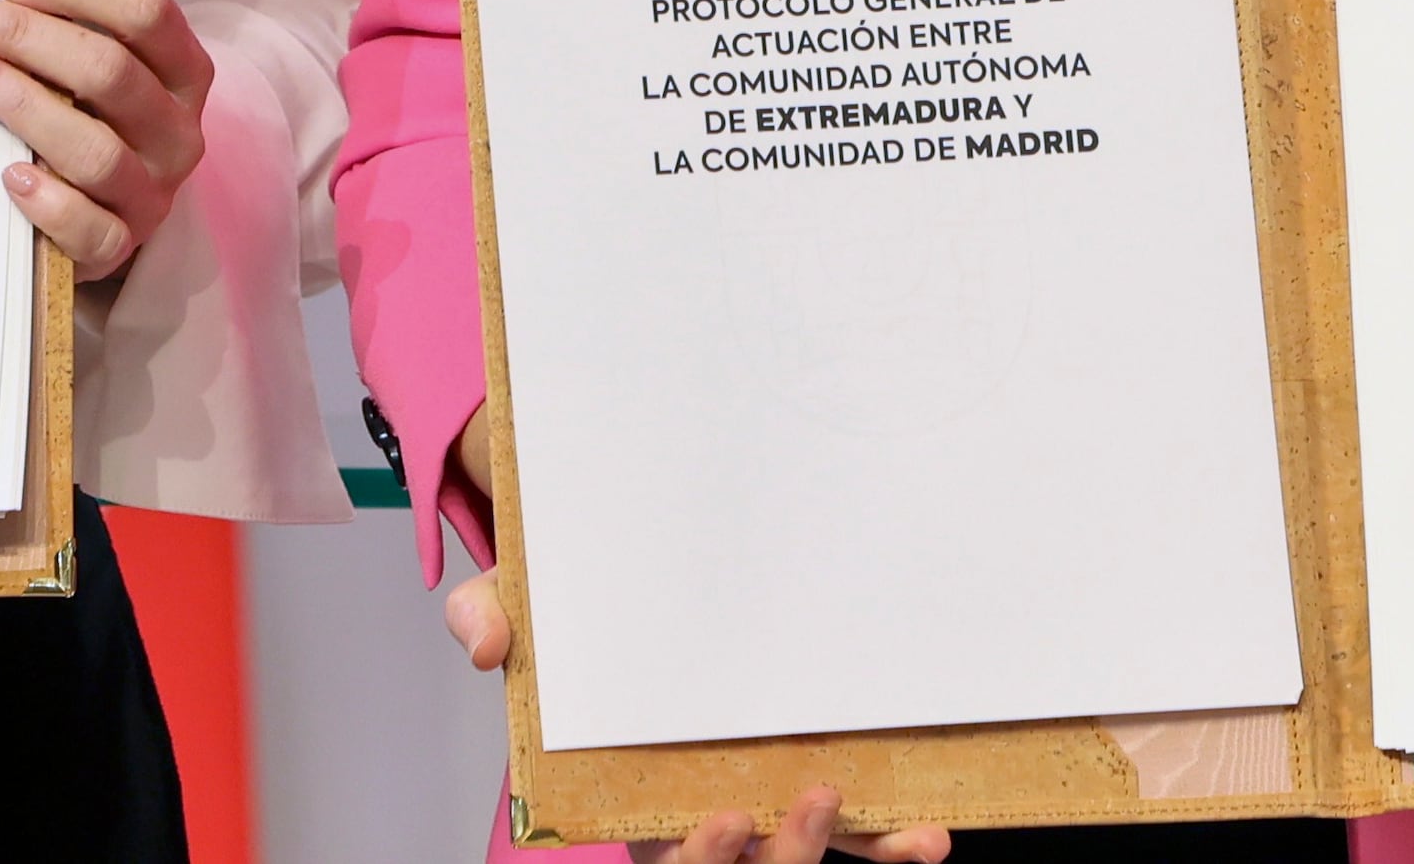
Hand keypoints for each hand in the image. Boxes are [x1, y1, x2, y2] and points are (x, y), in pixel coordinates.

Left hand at [0, 0, 212, 280]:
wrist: (99, 221)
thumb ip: (64, 31)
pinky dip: (46, 200)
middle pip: (110, 70)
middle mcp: (179, 132)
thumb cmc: (87, 123)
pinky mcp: (121, 246)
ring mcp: (154, 193)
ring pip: (95, 149)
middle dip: (26, 35)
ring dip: (24, 104)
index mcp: (184, 73)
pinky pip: (87, 227)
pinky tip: (7, 174)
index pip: (145, 10)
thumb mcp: (94, 75)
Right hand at [438, 479, 947, 863]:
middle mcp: (699, 809)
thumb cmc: (570, 612)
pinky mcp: (808, 781)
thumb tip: (483, 642)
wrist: (620, 577)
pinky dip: (891, 843)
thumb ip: (490, 614)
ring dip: (858, 855)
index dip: (698, 851)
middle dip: (784, 857)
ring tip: (907, 834)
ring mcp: (761, 800)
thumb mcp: (520, 601)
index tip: (725, 817)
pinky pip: (852, 835)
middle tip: (809, 800)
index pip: (661, 845)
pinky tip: (930, 835)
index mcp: (626, 791)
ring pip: (806, 862)